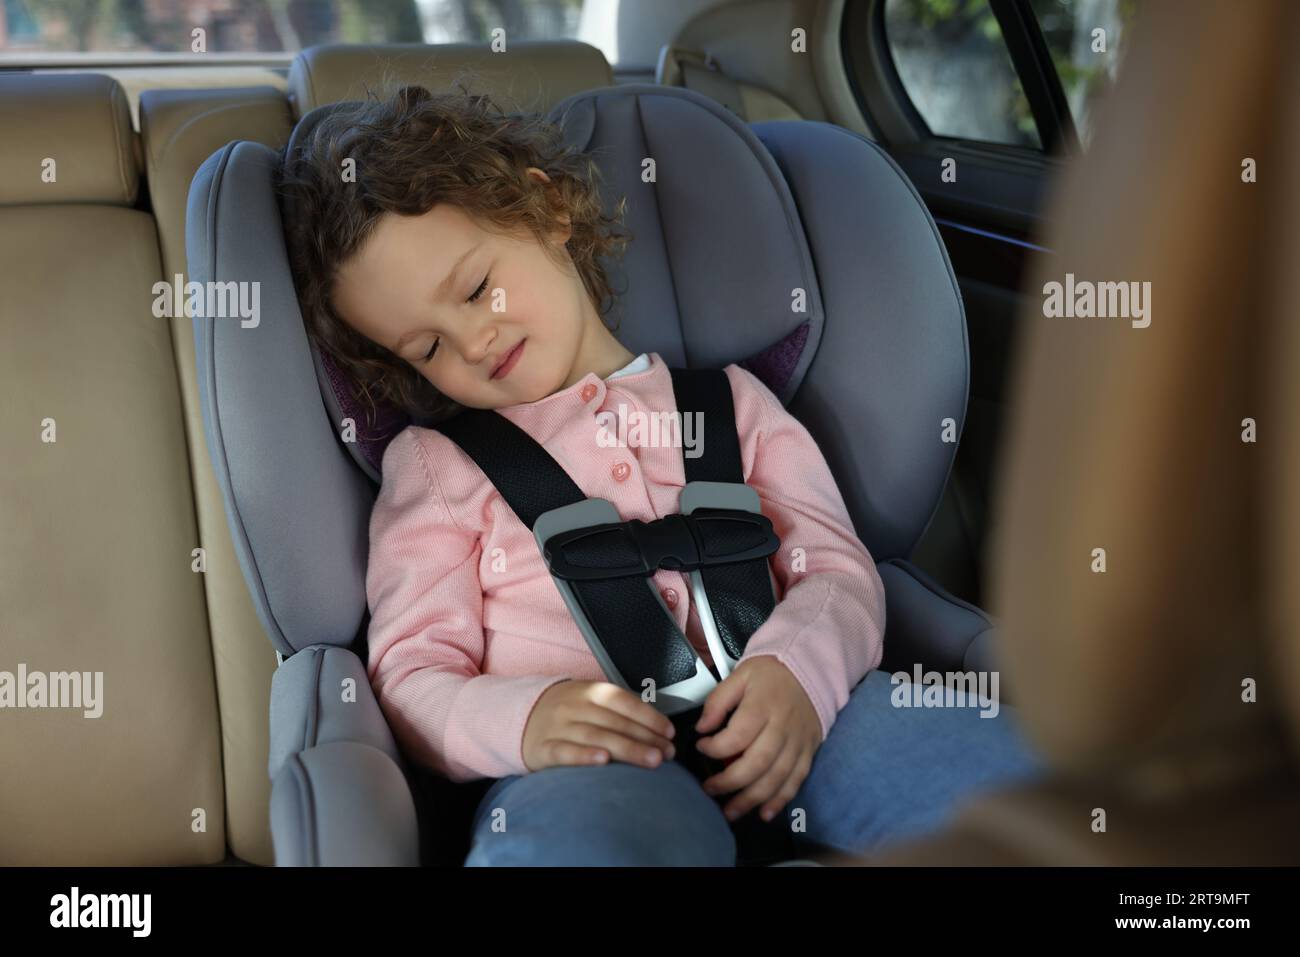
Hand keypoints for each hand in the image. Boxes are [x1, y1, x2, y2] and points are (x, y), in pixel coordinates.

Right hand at [522, 680, 676, 771]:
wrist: (520, 718)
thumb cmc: (567, 713)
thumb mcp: (589, 701)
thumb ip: (618, 711)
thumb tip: (658, 729)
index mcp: (590, 691)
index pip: (624, 701)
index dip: (649, 717)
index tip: (669, 733)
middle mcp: (574, 706)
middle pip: (614, 721)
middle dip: (645, 738)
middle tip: (667, 753)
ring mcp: (557, 726)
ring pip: (596, 736)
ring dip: (627, 749)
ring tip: (651, 760)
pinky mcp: (542, 748)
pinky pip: (564, 752)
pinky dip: (584, 756)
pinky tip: (603, 761)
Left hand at [693, 657, 821, 823]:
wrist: (811, 670)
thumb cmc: (772, 673)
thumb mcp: (741, 675)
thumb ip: (718, 701)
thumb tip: (702, 727)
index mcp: (763, 705)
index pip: (739, 735)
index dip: (716, 748)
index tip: (701, 747)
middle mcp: (783, 726)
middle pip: (757, 763)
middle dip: (730, 782)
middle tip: (709, 789)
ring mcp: (798, 742)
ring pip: (776, 778)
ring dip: (752, 799)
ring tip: (730, 811)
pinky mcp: (808, 752)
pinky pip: (796, 781)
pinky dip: (781, 800)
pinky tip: (765, 813)